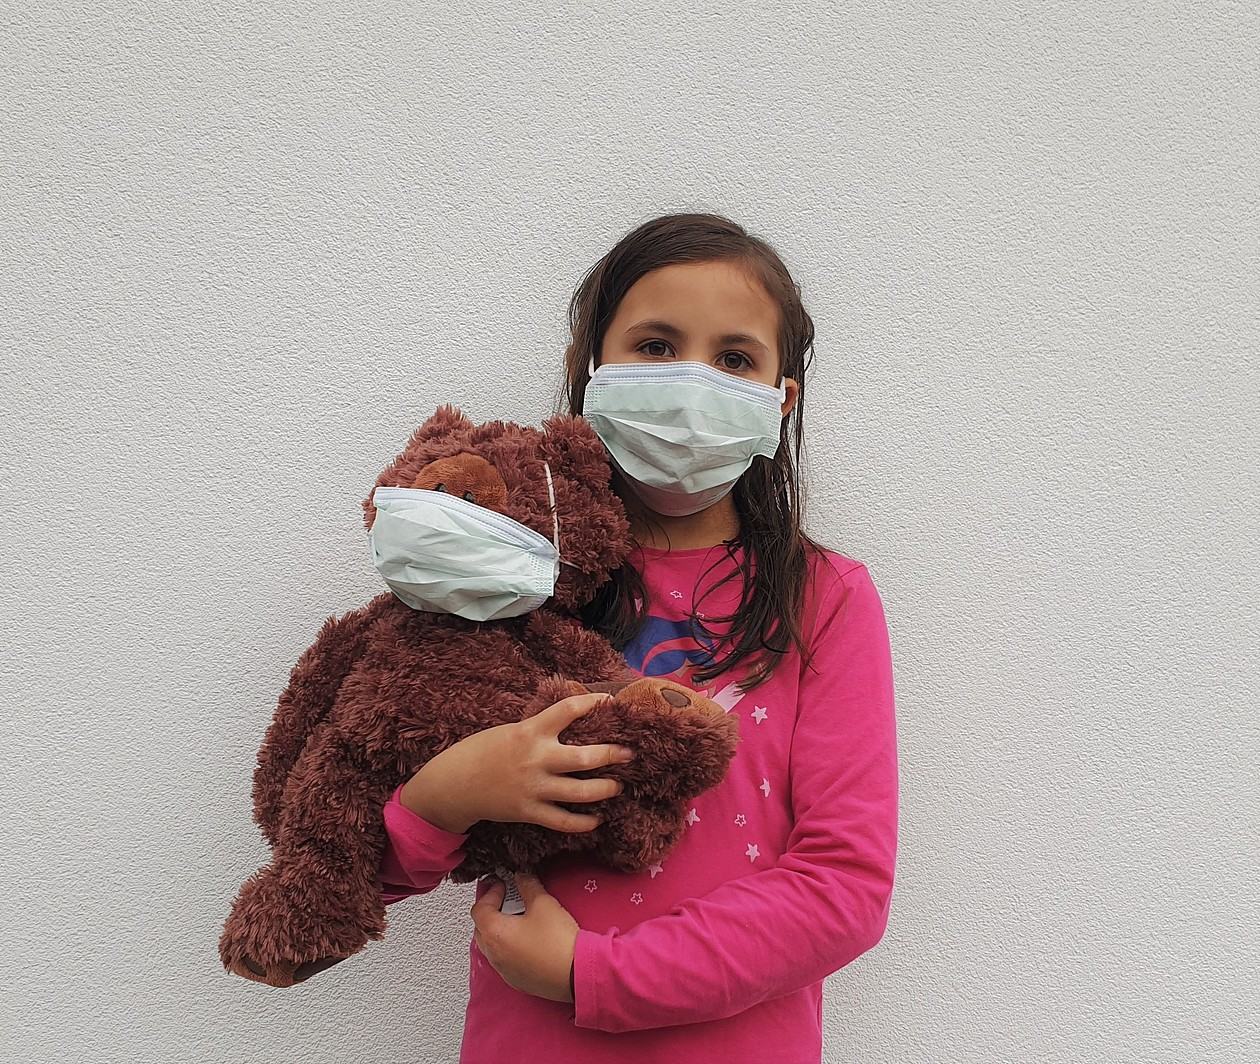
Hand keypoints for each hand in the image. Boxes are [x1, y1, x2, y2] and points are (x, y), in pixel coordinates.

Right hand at [401, 692, 636, 833]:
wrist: (454, 784)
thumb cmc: (482, 751)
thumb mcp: (510, 730)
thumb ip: (538, 729)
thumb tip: (569, 720)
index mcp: (530, 731)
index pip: (568, 710)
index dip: (592, 703)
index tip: (611, 701)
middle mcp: (536, 759)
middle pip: (585, 757)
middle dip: (612, 755)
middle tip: (629, 754)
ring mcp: (534, 788)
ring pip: (581, 792)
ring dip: (605, 789)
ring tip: (617, 785)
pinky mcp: (529, 812)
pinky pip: (564, 821)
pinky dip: (584, 822)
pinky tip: (597, 819)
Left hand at [470, 872, 576, 1002]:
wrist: (576, 973)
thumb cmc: (557, 941)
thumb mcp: (543, 903)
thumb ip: (528, 886)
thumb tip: (522, 878)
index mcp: (494, 933)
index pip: (480, 908)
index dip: (491, 892)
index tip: (503, 885)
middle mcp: (494, 955)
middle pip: (482, 928)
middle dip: (492, 911)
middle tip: (507, 899)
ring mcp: (504, 971)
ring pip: (493, 946)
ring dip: (500, 931)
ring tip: (519, 919)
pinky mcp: (518, 981)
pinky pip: (506, 960)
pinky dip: (510, 948)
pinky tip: (528, 941)